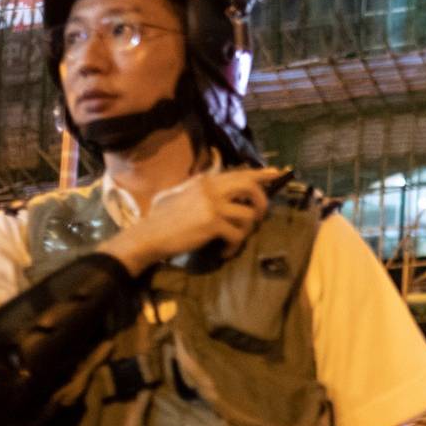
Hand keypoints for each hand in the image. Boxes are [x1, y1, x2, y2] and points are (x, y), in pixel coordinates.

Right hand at [99, 166, 287, 274]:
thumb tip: (218, 184)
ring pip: (248, 216)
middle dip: (261, 203)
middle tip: (259, 217)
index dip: (260, 174)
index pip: (238, 173)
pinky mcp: (213, 223)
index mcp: (204, 180)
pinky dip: (233, 247)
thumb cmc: (161, 217)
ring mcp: (212, 204)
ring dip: (245, 232)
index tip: (277, 174)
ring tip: (233, 240)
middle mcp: (210, 188)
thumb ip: (200, 188)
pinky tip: (224, 252)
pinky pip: (237, 235)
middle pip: (250, 187)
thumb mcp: (180, 194)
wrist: (149, 235)